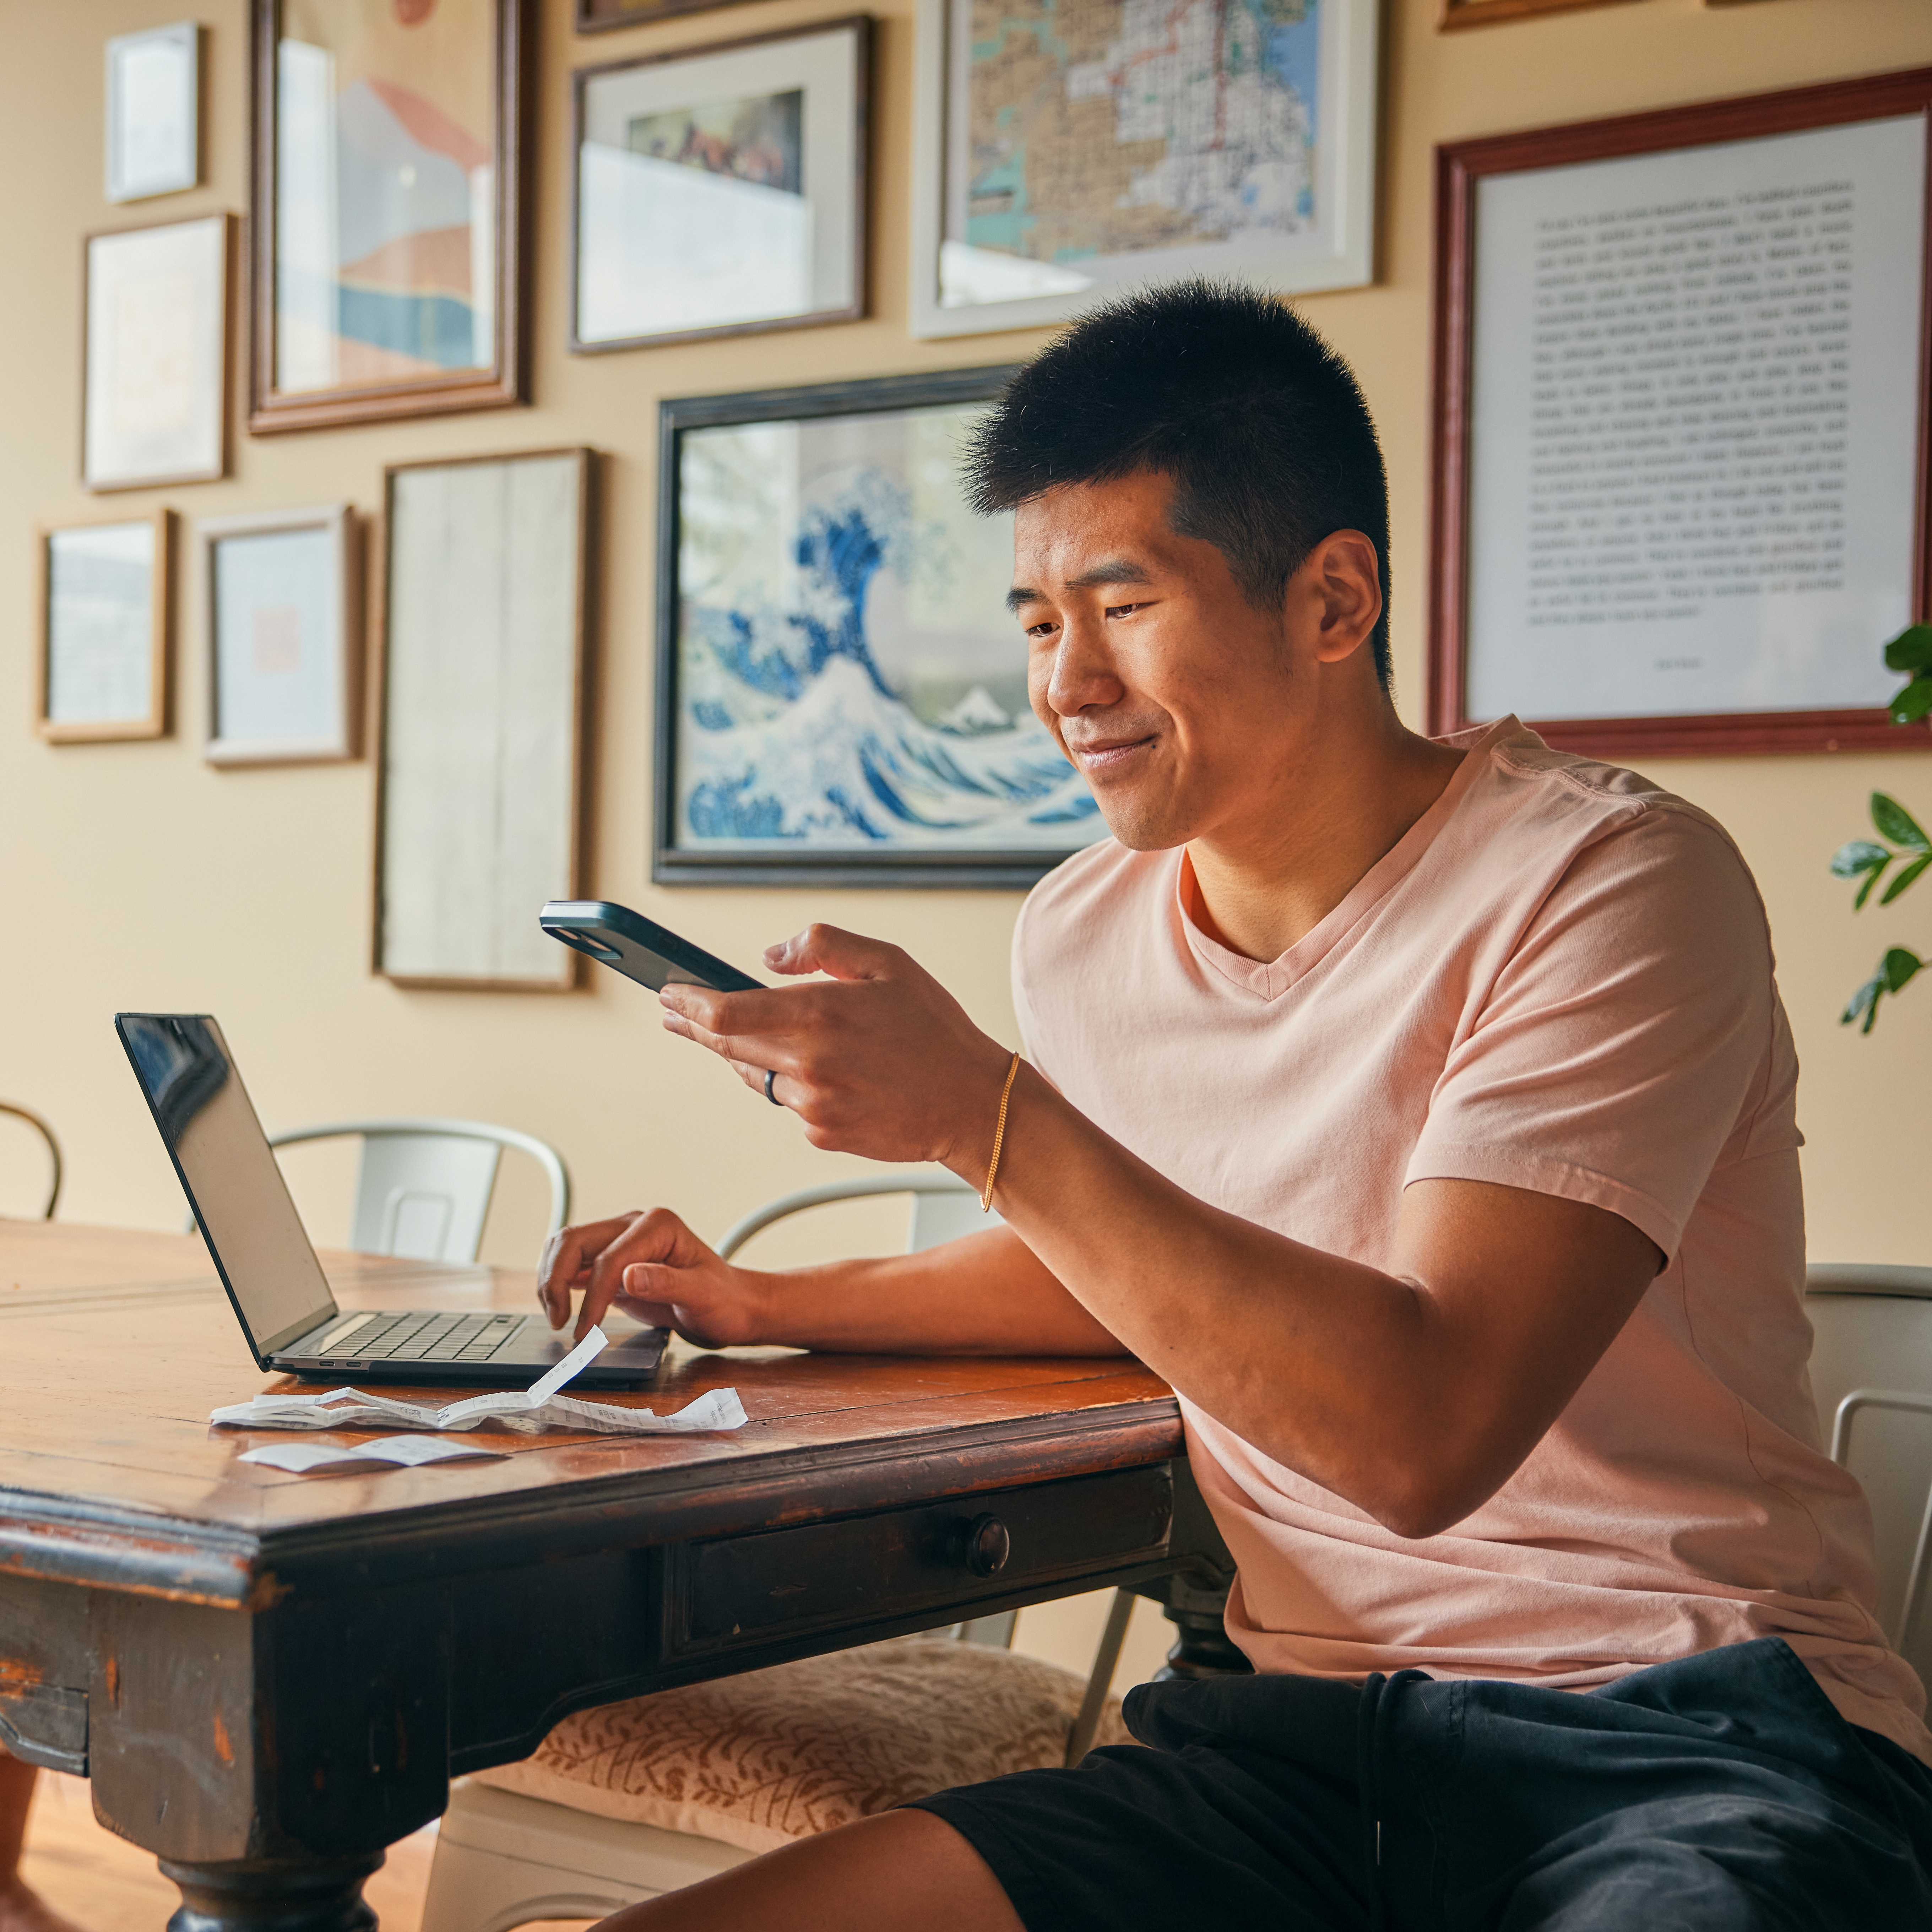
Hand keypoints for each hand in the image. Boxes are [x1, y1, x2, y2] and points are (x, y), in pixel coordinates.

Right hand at [537, 1208, 767, 1345]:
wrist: (733, 1308)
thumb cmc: (724, 1300)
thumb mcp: (703, 1294)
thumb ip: (667, 1283)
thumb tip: (628, 1276)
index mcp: (657, 1225)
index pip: (609, 1258)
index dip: (593, 1296)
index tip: (585, 1331)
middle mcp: (634, 1226)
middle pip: (574, 1242)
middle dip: (557, 1280)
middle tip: (559, 1322)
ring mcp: (621, 1243)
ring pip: (566, 1249)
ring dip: (552, 1280)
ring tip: (557, 1318)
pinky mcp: (613, 1264)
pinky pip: (574, 1266)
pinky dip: (560, 1285)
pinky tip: (562, 1311)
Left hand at [658, 925, 1013, 1175]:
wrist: (975, 1104)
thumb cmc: (936, 1030)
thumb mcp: (888, 963)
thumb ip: (823, 946)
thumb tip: (768, 957)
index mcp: (820, 1014)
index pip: (726, 1013)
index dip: (688, 1003)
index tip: (667, 993)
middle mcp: (809, 1064)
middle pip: (727, 1047)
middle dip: (695, 1027)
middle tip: (673, 1012)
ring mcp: (814, 1106)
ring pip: (759, 1078)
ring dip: (748, 1056)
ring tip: (747, 1037)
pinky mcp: (824, 1135)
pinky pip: (792, 1106)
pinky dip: (796, 1086)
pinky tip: (828, 1074)